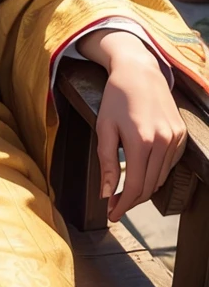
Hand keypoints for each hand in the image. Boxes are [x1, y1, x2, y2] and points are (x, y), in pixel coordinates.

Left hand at [78, 29, 186, 221]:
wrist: (139, 72)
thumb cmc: (115, 99)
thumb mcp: (104, 128)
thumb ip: (106, 162)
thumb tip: (106, 193)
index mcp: (142, 141)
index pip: (135, 186)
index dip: (123, 205)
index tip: (111, 214)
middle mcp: (163, 142)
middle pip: (149, 186)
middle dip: (131, 200)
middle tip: (114, 206)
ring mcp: (176, 139)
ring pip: (161, 177)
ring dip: (144, 188)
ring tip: (124, 192)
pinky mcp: (181, 136)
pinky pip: (169, 164)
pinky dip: (155, 173)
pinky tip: (141, 172)